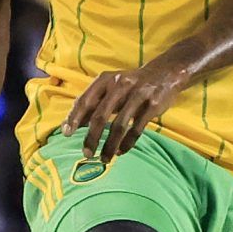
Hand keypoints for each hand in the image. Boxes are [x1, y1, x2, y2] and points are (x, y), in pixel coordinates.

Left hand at [61, 62, 185, 161]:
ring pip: (119, 125)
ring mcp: (138, 95)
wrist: (165, 73)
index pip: (86, 100)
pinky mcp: (153, 105)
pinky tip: (121, 151)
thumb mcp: (111, 86)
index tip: (67, 133)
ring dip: (110, 145)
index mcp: (106, 79)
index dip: (75, 118)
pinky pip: (137, 128)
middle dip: (92, 137)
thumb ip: (93, 102)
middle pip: (101, 116)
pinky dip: (127, 143)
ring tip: (105, 158)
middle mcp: (120, 85)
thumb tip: (72, 123)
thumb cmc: (131, 83)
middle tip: (87, 153)